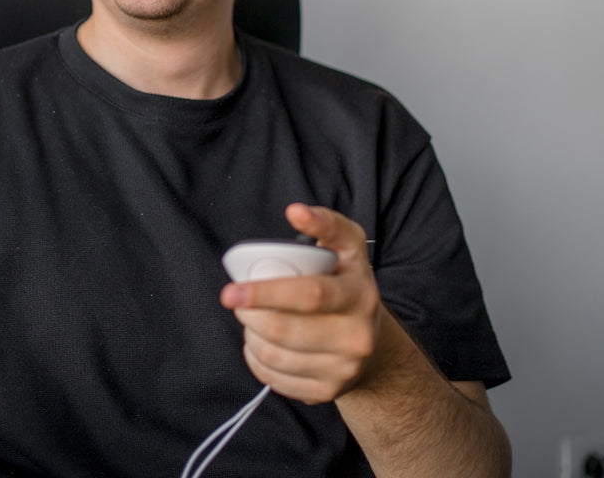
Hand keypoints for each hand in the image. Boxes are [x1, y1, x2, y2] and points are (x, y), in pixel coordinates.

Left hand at [220, 203, 382, 404]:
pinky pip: (276, 379)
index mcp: (361, 295)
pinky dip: (256, 360)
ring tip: (250, 320)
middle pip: (284, 329)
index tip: (231, 291)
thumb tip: (295, 210)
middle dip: (248, 315)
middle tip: (236, 301)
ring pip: (275, 355)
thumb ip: (325, 224)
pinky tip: (258, 344)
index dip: (266, 292)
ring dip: (250, 336)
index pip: (309, 294)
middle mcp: (357, 336)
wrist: (372, 344)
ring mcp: (344, 369)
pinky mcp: (328, 392)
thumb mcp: (348, 250)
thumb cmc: (348, 285)